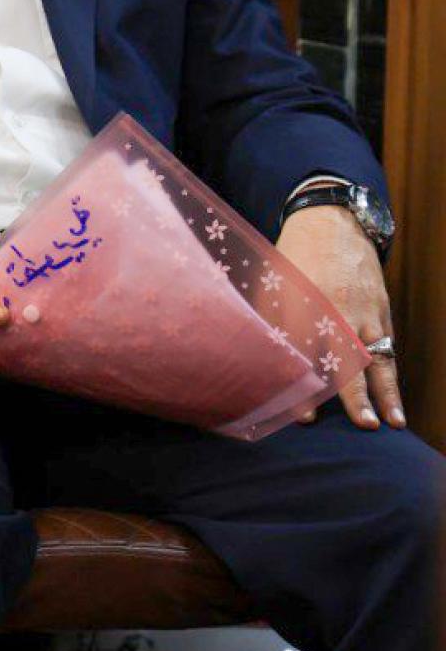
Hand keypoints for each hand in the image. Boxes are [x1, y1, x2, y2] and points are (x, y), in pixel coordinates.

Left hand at [278, 203, 402, 429]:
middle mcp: (336, 312)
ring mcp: (363, 313)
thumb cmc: (289, 262)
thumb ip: (267, 326)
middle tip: (364, 424)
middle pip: (349, 358)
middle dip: (355, 394)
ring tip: (392, 423)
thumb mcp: (270, 289)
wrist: (331, 226)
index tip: (304, 417)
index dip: (304, 386)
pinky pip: (387, 349)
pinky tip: (394, 401)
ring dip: (386, 393)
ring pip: (378, 358)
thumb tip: (257, 367)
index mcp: (302, 306)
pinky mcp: (381, 312)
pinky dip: (391, 375)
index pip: (304, 353)